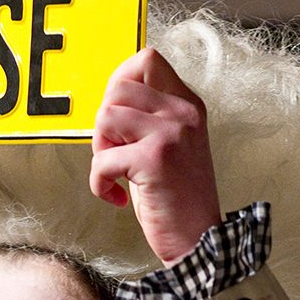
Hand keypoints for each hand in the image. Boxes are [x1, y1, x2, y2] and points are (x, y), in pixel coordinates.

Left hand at [89, 47, 222, 264]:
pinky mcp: (155, 159)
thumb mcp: (172, 145)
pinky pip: (102, 160)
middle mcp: (182, 112)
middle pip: (119, 87)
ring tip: (116, 173)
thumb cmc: (178, 198)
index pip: (147, 59)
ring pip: (106, 116)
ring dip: (99, 150)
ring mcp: (170, 133)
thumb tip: (109, 99)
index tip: (116, 116)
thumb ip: (148, 118)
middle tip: (113, 153)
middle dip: (104, 121)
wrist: (200, 241)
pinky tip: (116, 197)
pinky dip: (99, 183)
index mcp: (187, 104)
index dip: (119, 80)